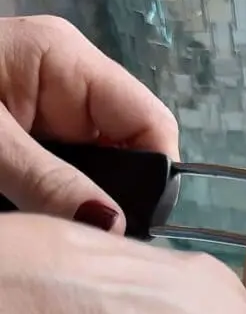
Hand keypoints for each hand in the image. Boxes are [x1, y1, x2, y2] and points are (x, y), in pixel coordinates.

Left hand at [0, 15, 178, 229]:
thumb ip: (49, 183)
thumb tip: (113, 229)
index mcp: (67, 63)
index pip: (151, 124)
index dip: (154, 179)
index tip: (128, 233)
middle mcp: (68, 87)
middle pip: (128, 155)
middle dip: (114, 203)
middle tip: (90, 250)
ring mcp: (47, 114)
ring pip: (96, 178)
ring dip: (80, 213)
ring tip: (63, 245)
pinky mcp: (24, 142)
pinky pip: (61, 183)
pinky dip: (53, 210)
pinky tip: (42, 231)